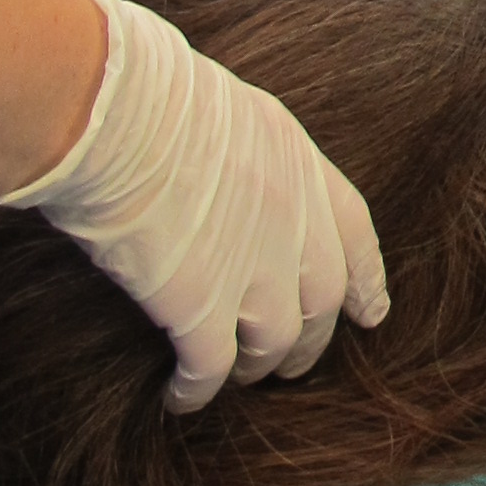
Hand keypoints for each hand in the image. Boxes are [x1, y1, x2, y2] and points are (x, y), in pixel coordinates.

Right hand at [0, 0, 389, 413]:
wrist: (112, 110)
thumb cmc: (139, 86)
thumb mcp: (215, 102)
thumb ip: (232, 146)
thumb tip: (206, 163)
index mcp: (297, 160)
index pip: (353, 230)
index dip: (366, 277)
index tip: (372, 312)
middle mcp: (293, 220)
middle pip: (322, 299)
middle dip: (310, 338)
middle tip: (289, 361)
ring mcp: (254, 268)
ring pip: (277, 343)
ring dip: (258, 365)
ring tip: (237, 376)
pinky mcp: (201, 309)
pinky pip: (213, 369)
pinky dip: (199, 391)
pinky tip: (179, 398)